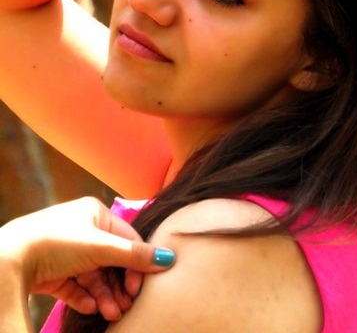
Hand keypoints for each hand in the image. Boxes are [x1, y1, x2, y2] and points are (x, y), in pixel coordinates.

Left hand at [0, 197, 173, 320]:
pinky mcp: (54, 271)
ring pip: (95, 276)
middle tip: (127, 304)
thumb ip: (134, 255)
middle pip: (112, 260)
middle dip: (120, 284)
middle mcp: (83, 230)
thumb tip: (169, 258)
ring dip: (106, 295)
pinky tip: (93, 308)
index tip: (141, 286)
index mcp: (95, 214)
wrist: (12, 259)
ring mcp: (68, 251)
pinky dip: (86, 297)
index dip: (137, 262)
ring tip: (111, 313)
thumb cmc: (58, 242)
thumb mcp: (101, 247)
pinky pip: (77, 285)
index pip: (127, 238)